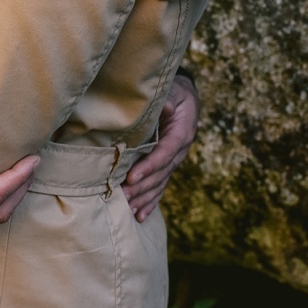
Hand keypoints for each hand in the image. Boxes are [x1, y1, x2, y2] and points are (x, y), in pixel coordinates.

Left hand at [123, 74, 199, 221]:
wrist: (185, 99)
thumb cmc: (175, 92)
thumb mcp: (174, 91)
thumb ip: (167, 100)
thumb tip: (163, 106)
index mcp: (181, 134)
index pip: (165, 153)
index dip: (149, 166)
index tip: (132, 177)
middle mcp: (179, 152)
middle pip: (160, 174)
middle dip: (141, 187)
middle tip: (122, 198)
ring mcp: (174, 162)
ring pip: (159, 184)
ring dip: (143, 198)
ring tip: (128, 210)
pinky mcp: (168, 167)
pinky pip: (160, 187)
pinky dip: (151, 202)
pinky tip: (140, 216)